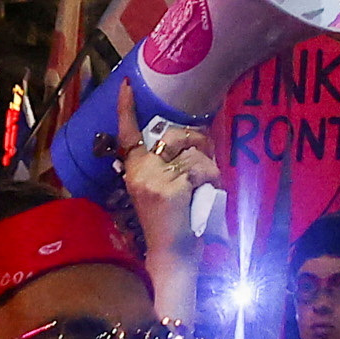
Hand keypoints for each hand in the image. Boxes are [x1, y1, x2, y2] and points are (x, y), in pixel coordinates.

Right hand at [121, 121, 213, 269]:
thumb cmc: (170, 221)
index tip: (127, 84)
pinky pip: (202, 169)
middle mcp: (141, 172)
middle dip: (198, 143)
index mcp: (135, 171)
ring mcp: (156, 180)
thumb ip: (163, 165)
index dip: (126, 108)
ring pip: (194, 153)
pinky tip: (207, 196)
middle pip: (175, 137)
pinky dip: (212, 180)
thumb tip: (186, 138)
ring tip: (206, 188)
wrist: (171, 254)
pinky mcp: (174, 188)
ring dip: (209, 168)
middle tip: (205, 161)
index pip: (127, 135)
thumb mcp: (157, 189)